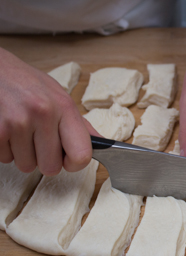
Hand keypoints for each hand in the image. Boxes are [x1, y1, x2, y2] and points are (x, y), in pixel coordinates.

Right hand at [0, 48, 93, 174]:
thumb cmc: (26, 82)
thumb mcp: (58, 95)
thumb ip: (79, 123)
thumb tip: (101, 143)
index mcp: (64, 107)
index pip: (81, 155)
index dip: (74, 164)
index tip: (67, 160)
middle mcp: (43, 114)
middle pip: (51, 167)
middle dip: (44, 160)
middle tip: (37, 141)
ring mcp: (17, 122)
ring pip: (26, 165)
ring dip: (22, 154)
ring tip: (19, 131)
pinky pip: (5, 159)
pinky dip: (5, 150)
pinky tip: (6, 130)